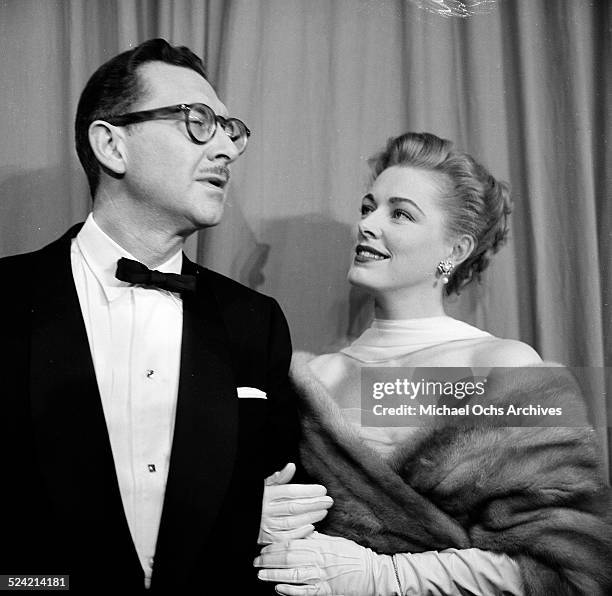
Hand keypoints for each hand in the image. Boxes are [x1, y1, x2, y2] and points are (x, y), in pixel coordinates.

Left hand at [254, 532, 392, 595]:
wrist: (373, 573)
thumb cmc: (355, 556)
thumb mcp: (336, 541)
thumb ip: (318, 538)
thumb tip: (303, 532)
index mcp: (320, 544)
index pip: (292, 542)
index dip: (276, 545)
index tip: (264, 546)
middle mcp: (319, 559)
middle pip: (289, 557)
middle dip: (270, 559)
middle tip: (256, 560)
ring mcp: (322, 575)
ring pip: (293, 573)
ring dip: (274, 574)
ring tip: (261, 574)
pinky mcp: (326, 591)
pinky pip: (305, 592)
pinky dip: (290, 590)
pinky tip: (278, 589)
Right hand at [259, 464, 333, 544]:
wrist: (237, 519)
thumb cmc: (256, 500)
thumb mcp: (264, 485)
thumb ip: (279, 478)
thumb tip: (291, 466)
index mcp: (266, 494)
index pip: (290, 492)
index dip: (308, 491)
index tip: (322, 490)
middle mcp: (265, 509)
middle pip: (293, 507)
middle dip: (314, 504)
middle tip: (329, 501)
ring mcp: (265, 525)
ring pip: (291, 522)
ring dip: (310, 517)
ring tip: (323, 511)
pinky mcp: (266, 539)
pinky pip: (286, 538)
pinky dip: (299, 533)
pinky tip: (312, 527)